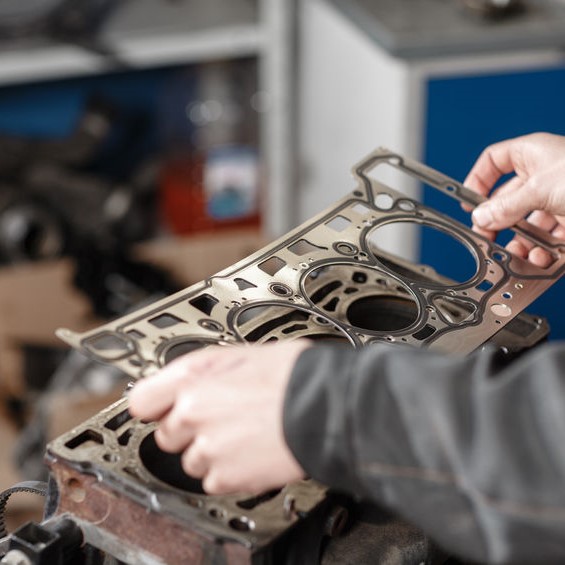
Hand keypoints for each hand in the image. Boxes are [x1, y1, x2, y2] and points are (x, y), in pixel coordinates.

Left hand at [128, 339, 311, 494]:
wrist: (324, 405)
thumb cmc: (293, 374)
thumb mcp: (243, 354)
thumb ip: (207, 372)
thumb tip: (195, 379)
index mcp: (193, 378)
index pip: (142, 400)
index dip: (154, 405)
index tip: (161, 409)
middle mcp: (192, 412)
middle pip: (167, 434)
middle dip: (189, 430)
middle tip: (219, 420)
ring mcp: (207, 447)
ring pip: (190, 460)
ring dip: (210, 452)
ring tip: (242, 436)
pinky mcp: (225, 476)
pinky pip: (212, 480)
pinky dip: (229, 472)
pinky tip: (251, 453)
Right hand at [464, 132, 564, 266]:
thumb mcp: (540, 188)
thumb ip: (505, 205)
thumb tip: (481, 216)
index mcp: (534, 155)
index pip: (495, 161)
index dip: (478, 179)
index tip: (469, 201)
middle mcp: (545, 176)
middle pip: (507, 198)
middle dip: (497, 220)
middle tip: (486, 236)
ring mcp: (558, 200)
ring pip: (526, 224)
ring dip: (519, 242)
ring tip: (515, 254)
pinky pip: (547, 239)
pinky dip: (541, 252)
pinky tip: (539, 258)